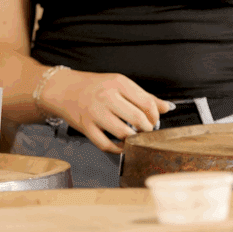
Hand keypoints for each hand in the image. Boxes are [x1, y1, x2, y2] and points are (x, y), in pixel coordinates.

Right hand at [39, 68, 171, 153]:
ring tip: (135, 136)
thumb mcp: (121, 85)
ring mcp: (95, 113)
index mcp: (119, 83)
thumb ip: (145, 96)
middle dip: (147, 128)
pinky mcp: (85, 127)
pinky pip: (105, 144)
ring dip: (134, 138)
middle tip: (147, 130)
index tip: (155, 120)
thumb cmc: (95, 87)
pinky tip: (123, 146)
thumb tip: (167, 107)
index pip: (147, 102)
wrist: (65, 89)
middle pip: (137, 118)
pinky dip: (117, 149)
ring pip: (123, 132)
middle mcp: (107, 97)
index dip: (155, 115)